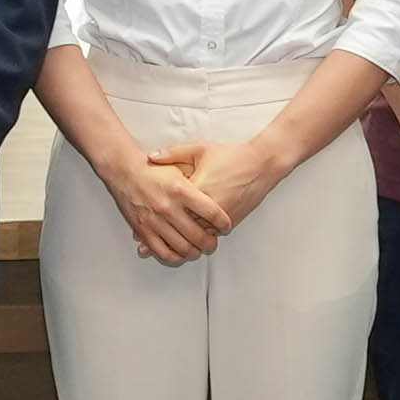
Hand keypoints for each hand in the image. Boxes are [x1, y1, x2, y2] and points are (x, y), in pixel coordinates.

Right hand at [87, 137, 227, 263]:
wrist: (124, 170)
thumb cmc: (153, 169)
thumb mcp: (180, 166)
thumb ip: (198, 182)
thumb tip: (217, 199)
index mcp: (181, 190)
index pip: (212, 213)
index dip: (223, 223)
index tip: (226, 225)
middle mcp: (168, 207)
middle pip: (199, 235)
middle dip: (210, 243)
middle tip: (213, 242)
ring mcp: (155, 221)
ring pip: (183, 247)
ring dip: (195, 252)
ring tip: (199, 249)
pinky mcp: (143, 230)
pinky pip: (162, 252)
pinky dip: (175, 257)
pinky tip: (180, 253)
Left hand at [151, 137, 294, 238]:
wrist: (261, 165)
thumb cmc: (230, 156)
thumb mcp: (200, 149)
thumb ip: (173, 153)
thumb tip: (150, 156)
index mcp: (197, 189)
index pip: (171, 206)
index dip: (154, 215)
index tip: (139, 221)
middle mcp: (207, 207)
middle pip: (180, 226)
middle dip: (162, 236)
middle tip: (143, 245)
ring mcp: (220, 217)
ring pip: (195, 235)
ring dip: (179, 242)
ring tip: (160, 250)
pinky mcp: (230, 222)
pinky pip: (209, 235)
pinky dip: (196, 239)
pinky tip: (184, 245)